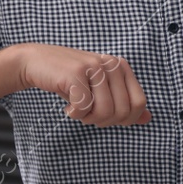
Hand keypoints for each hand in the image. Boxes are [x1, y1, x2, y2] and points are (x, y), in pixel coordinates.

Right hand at [14, 44, 150, 126]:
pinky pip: (83, 108)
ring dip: (88, 118)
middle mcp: (111, 64)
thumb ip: (123, 102)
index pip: (139, 103)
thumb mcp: (98, 90)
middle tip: (87, 113)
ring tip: (77, 110)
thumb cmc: (68, 80)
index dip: (124, 119)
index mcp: (121, 66)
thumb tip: (148, 119)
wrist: (34, 62)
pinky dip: (74, 114)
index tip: (104, 115)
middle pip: (122, 111)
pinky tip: (67, 106)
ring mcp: (94, 67)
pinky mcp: (76, 73)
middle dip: (103, 121)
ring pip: (105, 111)